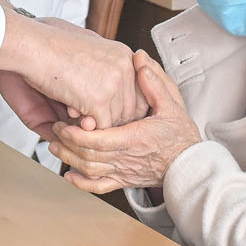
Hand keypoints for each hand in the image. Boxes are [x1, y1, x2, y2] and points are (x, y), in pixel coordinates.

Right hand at [0, 12, 144, 135]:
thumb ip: (102, 70)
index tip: (103, 108)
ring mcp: (115, 84)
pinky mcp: (100, 100)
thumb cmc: (47, 43)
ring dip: (93, 122)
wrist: (31, 45)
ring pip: (114, 122)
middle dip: (108, 116)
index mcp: (124, 55)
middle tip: (84, 112)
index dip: (120, 105)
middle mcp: (125, 68)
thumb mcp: (85, 49)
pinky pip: (100, 129)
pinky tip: (66, 112)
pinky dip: (83, 128)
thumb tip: (106, 91)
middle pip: (131, 110)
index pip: (138, 93)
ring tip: (71, 108)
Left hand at [48, 51, 200, 193]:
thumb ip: (154, 82)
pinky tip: (69, 175)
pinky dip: (81, 183)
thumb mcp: (172, 104)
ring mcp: (124, 172)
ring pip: (89, 170)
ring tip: (55, 146)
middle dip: (66, 143)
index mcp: (135, 139)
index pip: (97, 140)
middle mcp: (126, 158)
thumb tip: (139, 59)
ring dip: (68, 159)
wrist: (191, 166)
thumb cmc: (182, 136)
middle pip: (87, 155)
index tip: (64, 121)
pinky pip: (99, 186)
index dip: (76, 133)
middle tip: (55, 129)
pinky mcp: (124, 182)